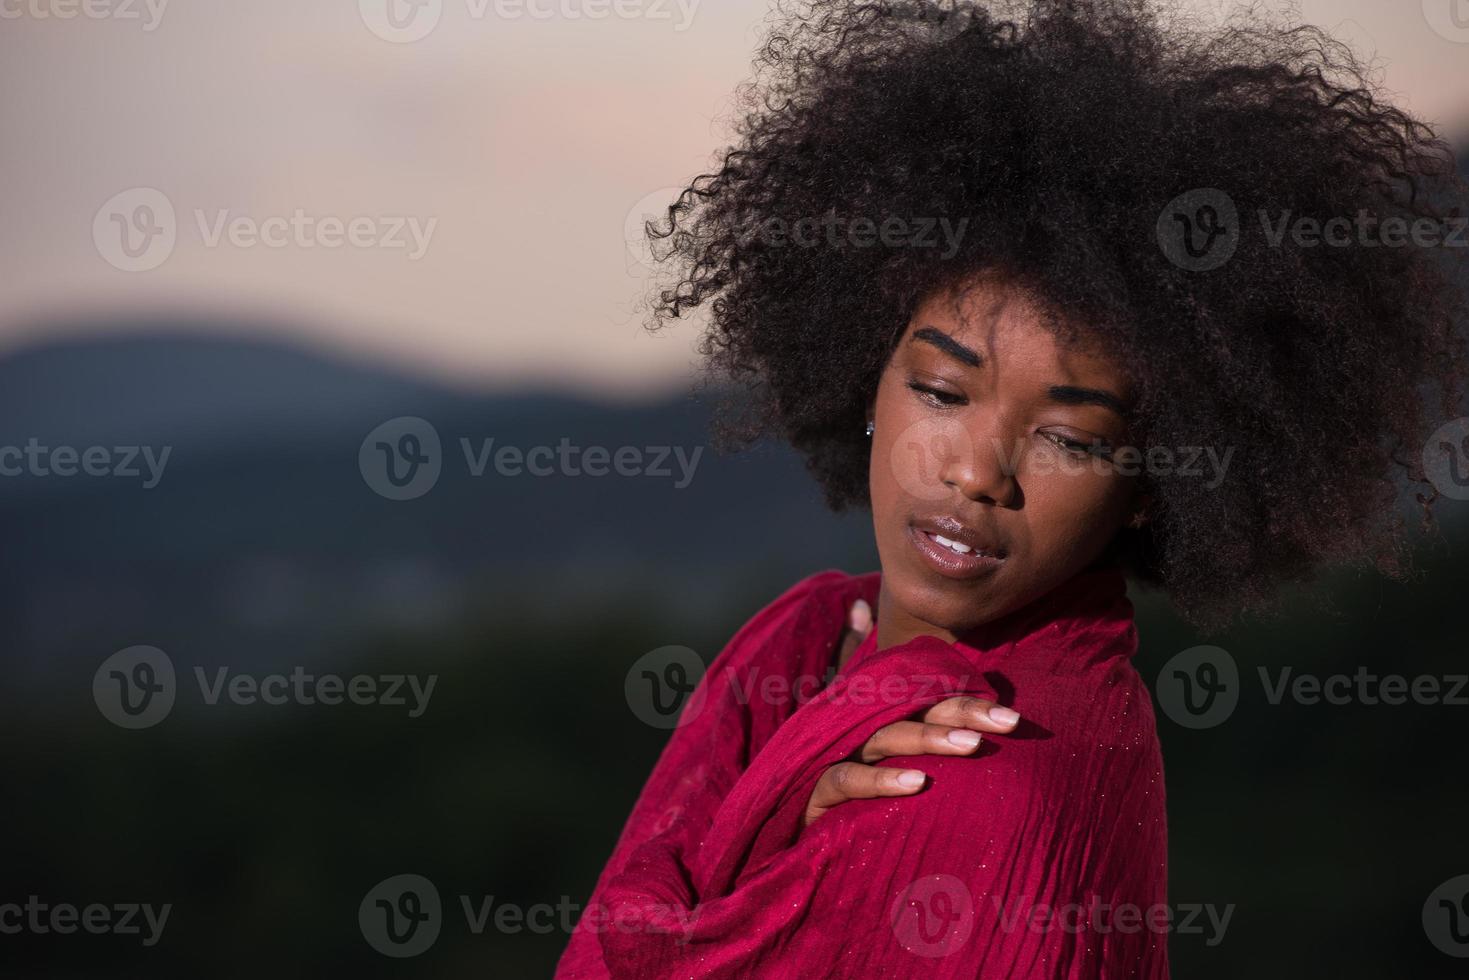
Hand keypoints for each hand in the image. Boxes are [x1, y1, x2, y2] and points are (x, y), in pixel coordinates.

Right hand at [803, 601, 1020, 827]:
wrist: (777, 811)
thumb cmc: (825, 764)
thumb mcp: (848, 719)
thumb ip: (855, 659)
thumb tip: (860, 605)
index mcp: (871, 710)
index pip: (923, 697)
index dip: (965, 700)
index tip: (1012, 713)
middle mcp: (856, 725)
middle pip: (912, 710)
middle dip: (961, 714)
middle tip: (1009, 722)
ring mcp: (835, 754)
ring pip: (886, 739)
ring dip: (928, 739)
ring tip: (971, 745)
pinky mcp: (816, 789)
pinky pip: (848, 779)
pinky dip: (881, 780)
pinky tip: (918, 784)